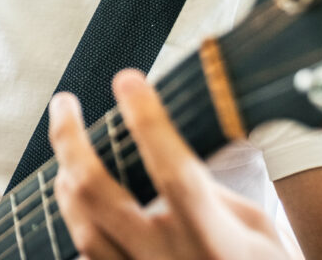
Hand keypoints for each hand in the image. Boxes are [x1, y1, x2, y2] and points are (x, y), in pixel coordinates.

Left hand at [49, 69, 290, 259]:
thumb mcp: (258, 230)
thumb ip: (209, 190)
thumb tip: (162, 147)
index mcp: (216, 242)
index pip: (174, 173)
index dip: (148, 122)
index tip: (128, 80)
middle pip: (97, 194)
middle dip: (70, 141)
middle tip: (64, 103)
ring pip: (82, 228)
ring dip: (66, 181)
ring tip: (67, 149)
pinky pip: (87, 257)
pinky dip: (78, 220)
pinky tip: (76, 197)